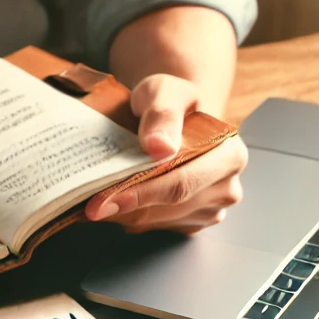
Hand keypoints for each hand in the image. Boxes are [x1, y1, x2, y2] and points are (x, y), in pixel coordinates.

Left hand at [85, 74, 246, 232]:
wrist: (170, 118)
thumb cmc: (167, 103)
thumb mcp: (164, 91)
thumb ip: (162, 113)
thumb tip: (160, 146)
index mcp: (229, 155)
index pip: (181, 184)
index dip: (139, 194)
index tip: (102, 202)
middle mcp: (226, 187)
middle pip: (167, 208)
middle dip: (124, 207)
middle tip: (89, 204)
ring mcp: (211, 209)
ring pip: (157, 222)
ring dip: (124, 213)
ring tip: (101, 194)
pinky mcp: (193, 222)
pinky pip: (155, 227)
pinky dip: (130, 216)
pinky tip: (118, 199)